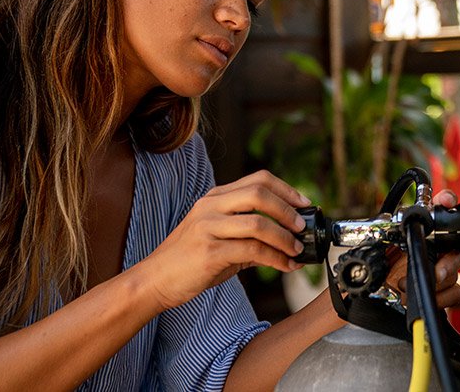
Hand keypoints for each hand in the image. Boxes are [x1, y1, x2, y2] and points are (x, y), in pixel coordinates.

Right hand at [133, 170, 311, 309]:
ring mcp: (208, 227)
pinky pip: (251, 251)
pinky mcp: (208, 252)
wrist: (155, 280)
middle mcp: (211, 207)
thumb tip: (289, 241)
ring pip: (258, 223)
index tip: (304, 204)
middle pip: (259, 193)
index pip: (258, 179)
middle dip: (287, 209)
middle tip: (302, 227)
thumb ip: (252, 236)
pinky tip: (285, 265)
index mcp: (215, 198)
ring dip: (284, 238)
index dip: (286, 190)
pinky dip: (275, 258)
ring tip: (297, 250)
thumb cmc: (190, 261)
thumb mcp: (220, 239)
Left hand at [387, 189, 459, 308]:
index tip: (446, 202)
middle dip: (448, 263)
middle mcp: (437, 247)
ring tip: (411, 288)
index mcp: (424, 231)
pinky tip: (426, 299)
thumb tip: (386, 226)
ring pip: (456, 273)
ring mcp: (443, 268)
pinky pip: (456, 292)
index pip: (442, 209)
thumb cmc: (380, 268)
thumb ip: (385, 234)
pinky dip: (442, 298)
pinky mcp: (446, 290)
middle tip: (437, 273)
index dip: (447, 201)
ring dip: (436, 284)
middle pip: (457, 248)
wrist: (378, 295)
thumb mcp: (379, 247)